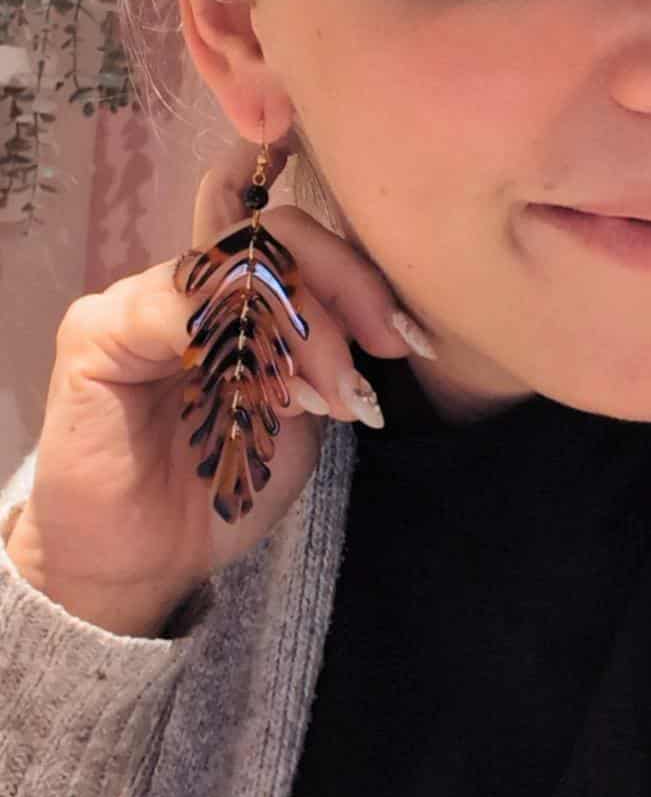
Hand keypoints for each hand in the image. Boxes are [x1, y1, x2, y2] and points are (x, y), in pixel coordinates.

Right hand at [6, 139, 432, 634]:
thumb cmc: (222, 486)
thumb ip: (325, 355)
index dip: (359, 269)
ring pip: (237, 265)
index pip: (300, 236)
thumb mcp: (299, 414)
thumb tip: (378, 321)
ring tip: (336, 394)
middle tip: (385, 346)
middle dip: (344, 283)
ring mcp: (141, 297)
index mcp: (240, 293)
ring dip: (303, 325)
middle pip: (276, 232)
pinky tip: (276, 395)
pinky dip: (237, 342)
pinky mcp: (97, 329)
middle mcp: (191, 282)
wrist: (146, 564)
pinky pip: (173, 305)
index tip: (406, 334)